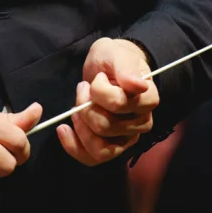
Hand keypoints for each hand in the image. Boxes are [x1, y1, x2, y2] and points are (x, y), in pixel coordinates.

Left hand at [59, 37, 157, 166]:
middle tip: (84, 89)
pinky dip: (74, 146)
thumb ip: (126, 68)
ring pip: (99, 147)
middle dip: (84, 106)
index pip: (117, 104)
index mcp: (148, 99)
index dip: (98, 91)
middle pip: (104, 126)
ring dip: (80, 126)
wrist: (107, 68)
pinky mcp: (113, 148)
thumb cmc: (113, 59)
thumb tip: (140, 85)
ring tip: (77, 106)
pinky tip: (63, 130)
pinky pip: (92, 158)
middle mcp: (142, 123)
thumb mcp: (115, 54)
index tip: (97, 78)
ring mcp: (128, 138)